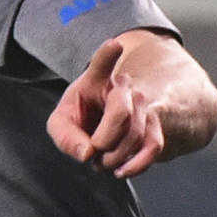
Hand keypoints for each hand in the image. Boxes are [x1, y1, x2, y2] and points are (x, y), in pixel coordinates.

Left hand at [47, 35, 167, 179]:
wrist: (108, 130)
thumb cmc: (83, 121)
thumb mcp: (62, 123)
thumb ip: (65, 136)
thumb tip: (88, 153)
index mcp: (97, 80)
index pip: (102, 63)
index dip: (108, 54)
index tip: (116, 44)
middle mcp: (124, 88)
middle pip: (121, 112)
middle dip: (104, 140)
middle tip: (94, 149)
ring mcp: (143, 106)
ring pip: (136, 134)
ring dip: (115, 157)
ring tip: (102, 161)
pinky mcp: (154, 128)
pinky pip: (152, 147)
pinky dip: (136, 164)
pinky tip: (121, 171)